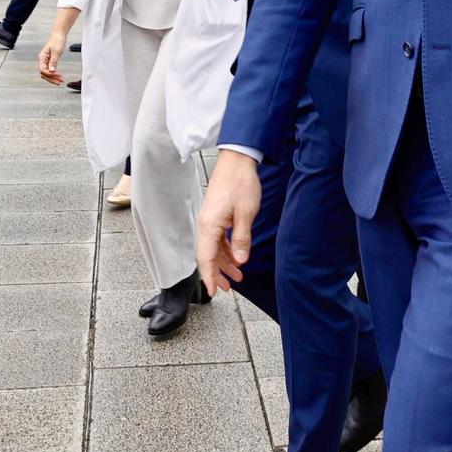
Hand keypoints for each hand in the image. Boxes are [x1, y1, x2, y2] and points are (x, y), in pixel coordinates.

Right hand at [36, 29, 69, 84]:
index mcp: (42, 57)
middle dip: (51, 78)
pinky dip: (54, 74)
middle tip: (59, 82)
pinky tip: (59, 77)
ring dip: (53, 78)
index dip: (49, 74)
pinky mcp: (50, 61)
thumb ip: (53, 62)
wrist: (59, 35)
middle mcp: (43, 60)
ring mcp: (46, 61)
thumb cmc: (57, 41)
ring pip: (47, 73)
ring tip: (60, 81)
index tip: (57, 76)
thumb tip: (51, 71)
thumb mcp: (56, 52)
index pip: (43, 70)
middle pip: (44, 73)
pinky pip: (50, 70)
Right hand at [197, 150, 262, 294]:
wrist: (238, 160)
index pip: (206, 258)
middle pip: (208, 255)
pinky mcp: (216, 214)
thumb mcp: (245, 214)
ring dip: (225, 261)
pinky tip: (237, 255)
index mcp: (209, 225)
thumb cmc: (241, 183)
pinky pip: (218, 237)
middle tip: (229, 287)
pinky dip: (227, 248)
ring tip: (238, 275)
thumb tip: (240, 260)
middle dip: (218, 272)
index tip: (214, 291)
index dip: (209, 276)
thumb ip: (241, 239)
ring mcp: (210, 219)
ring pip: (214, 247)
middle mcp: (206, 224)